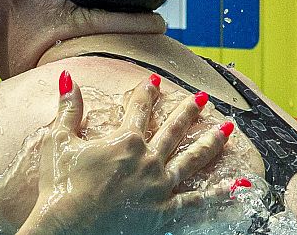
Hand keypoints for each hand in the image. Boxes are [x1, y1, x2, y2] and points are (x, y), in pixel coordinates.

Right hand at [0, 71, 239, 234]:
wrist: (68, 226)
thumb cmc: (60, 183)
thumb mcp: (59, 140)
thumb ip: (68, 108)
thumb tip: (68, 77)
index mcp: (124, 141)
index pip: (139, 109)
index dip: (147, 93)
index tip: (156, 81)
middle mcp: (147, 159)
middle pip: (172, 130)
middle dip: (188, 111)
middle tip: (203, 98)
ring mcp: (159, 186)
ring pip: (191, 160)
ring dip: (210, 142)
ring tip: (227, 130)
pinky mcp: (164, 212)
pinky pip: (196, 201)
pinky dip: (218, 194)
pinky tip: (236, 186)